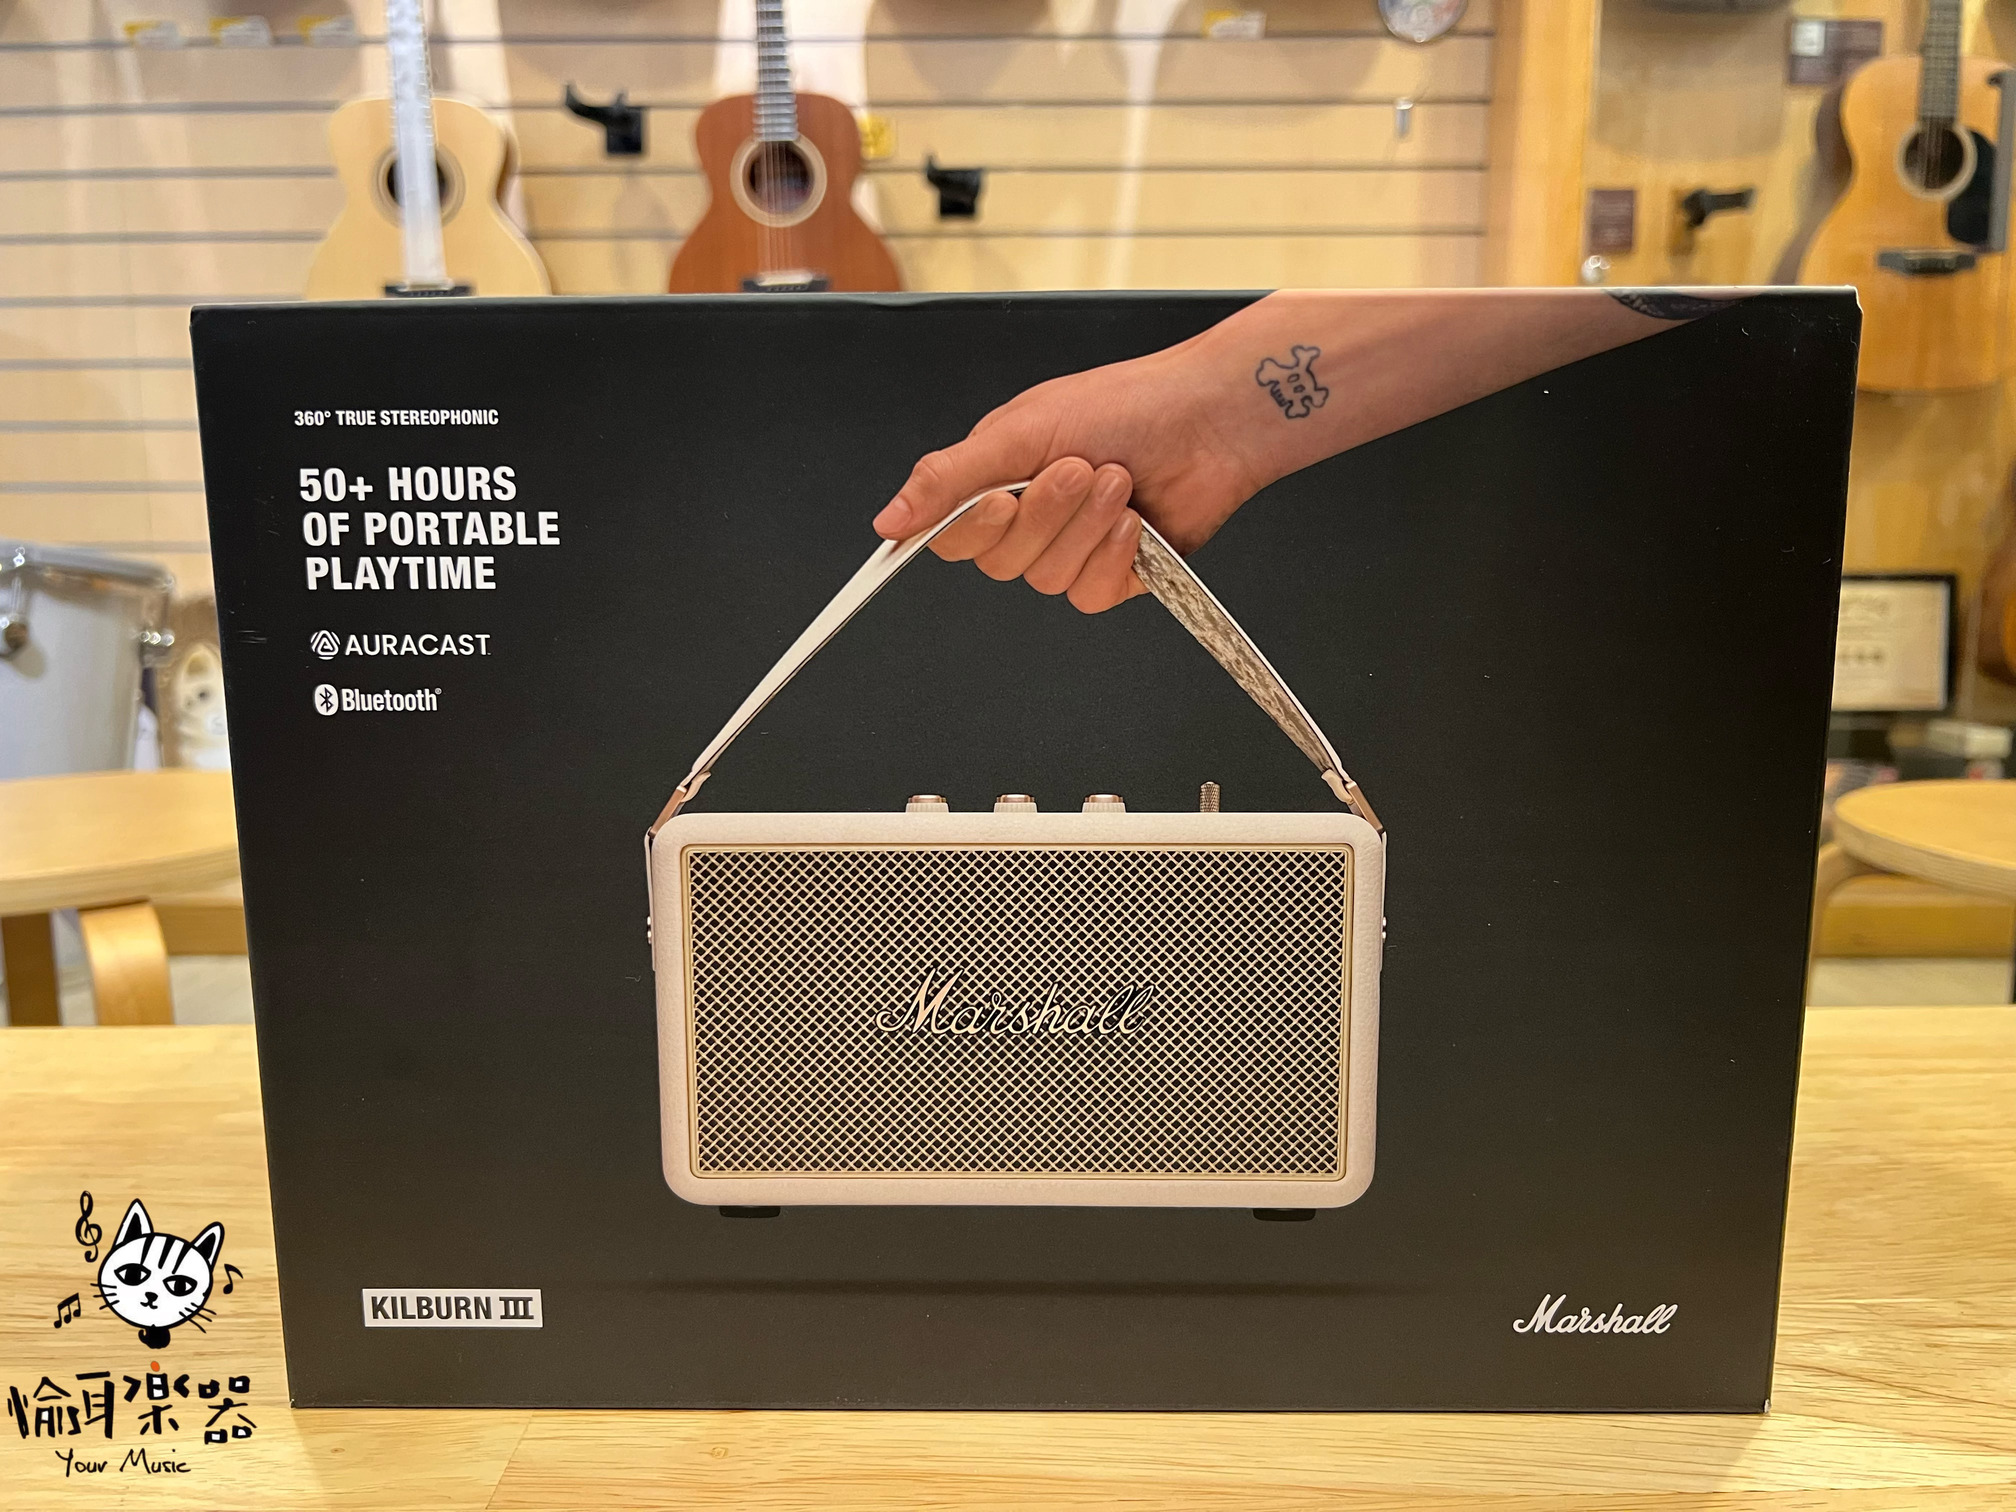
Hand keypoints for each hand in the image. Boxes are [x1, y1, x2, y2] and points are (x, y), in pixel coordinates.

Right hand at [872, 344, 1261, 612]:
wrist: (1205, 420)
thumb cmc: (1125, 405)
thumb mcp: (1020, 431)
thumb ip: (948, 478)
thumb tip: (888, 519)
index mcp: (996, 481)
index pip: (950, 534)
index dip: (972, 528)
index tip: (999, 501)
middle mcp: (1030, 519)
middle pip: (1001, 562)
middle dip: (1045, 515)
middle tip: (1078, 469)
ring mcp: (1071, 550)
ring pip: (1047, 579)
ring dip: (1085, 527)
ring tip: (1117, 480)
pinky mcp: (1114, 575)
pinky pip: (1088, 595)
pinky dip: (1111, 556)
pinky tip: (1134, 523)